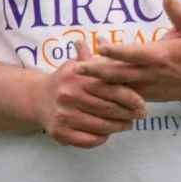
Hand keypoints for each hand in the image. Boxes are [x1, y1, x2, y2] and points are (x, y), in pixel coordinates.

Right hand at [35, 34, 147, 148]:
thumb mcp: (78, 66)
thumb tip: (104, 41)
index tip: (142, 103)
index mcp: (75, 76)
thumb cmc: (66, 80)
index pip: (109, 88)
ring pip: (101, 126)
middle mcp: (67, 95)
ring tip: (128, 124)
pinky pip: (89, 140)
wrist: (37, 98)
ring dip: (119, 127)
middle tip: (141, 115)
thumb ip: (96, 59)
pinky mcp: (60, 132)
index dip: (129, 97)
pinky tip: (108, 133)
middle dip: (128, 113)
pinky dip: (102, 138)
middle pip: (107, 109)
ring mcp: (62, 115)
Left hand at [78, 0, 180, 101]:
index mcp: (159, 57)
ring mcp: (143, 87)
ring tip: (74, 68)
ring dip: (95, 79)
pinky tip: (86, 77)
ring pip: (115, 86)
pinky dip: (102, 87)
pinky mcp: (139, 95)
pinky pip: (118, 93)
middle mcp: (149, 74)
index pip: (135, 55)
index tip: (101, 46)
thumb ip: (180, 13)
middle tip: (75, 66)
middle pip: (119, 74)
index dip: (118, 52)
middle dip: (96, 71)